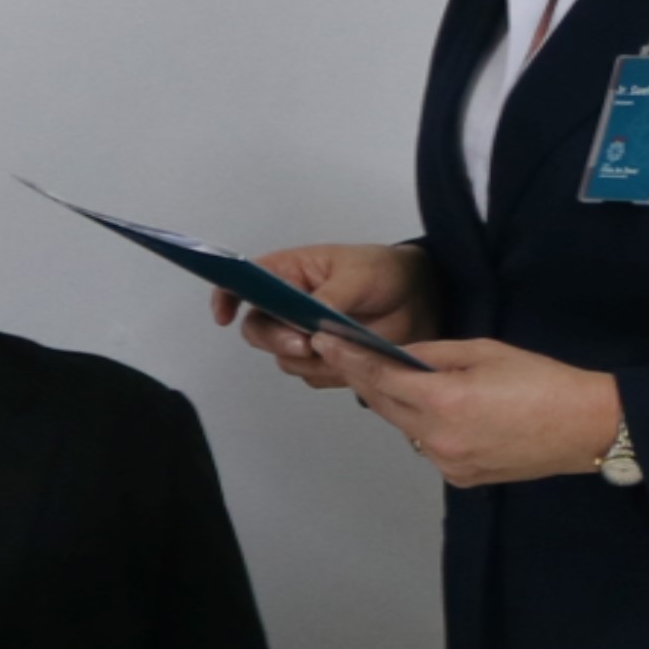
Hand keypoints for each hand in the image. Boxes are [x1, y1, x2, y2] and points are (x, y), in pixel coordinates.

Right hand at [229, 240, 431, 392]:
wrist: (423, 299)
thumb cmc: (386, 272)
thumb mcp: (360, 274)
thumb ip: (332, 296)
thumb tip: (312, 318)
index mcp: (290, 273)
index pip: (244, 281)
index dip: (226, 296)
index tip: (224, 314)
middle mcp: (289, 306)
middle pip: (258, 330)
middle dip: (276, 340)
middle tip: (304, 343)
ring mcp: (306, 336)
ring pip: (286, 359)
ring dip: (310, 358)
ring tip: (343, 345)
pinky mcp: (326, 360)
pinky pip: (314, 376)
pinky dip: (332, 372)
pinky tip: (354, 356)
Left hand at [345, 337, 631, 490]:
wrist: (584, 428)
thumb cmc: (542, 381)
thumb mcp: (484, 351)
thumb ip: (433, 354)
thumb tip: (396, 354)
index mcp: (444, 401)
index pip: (380, 377)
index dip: (350, 358)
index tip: (325, 342)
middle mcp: (438, 439)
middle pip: (383, 405)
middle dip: (364, 378)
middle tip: (345, 353)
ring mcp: (447, 464)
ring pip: (403, 427)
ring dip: (395, 402)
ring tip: (395, 377)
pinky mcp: (460, 477)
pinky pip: (426, 445)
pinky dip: (422, 424)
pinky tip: (436, 408)